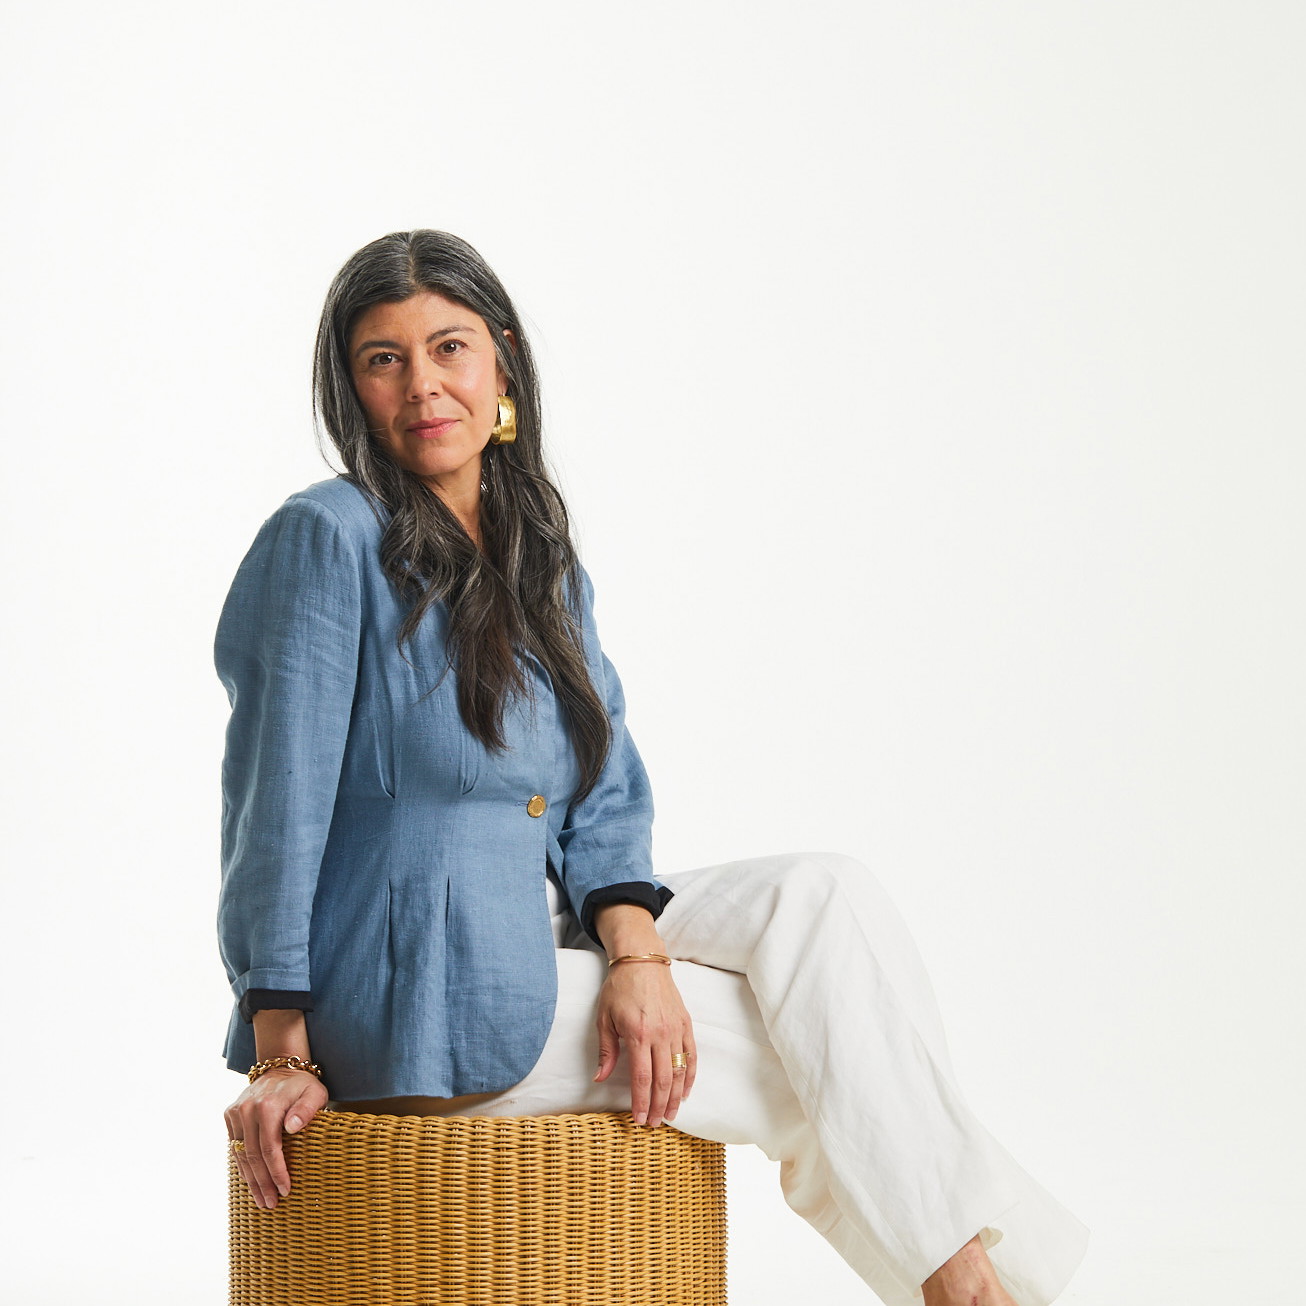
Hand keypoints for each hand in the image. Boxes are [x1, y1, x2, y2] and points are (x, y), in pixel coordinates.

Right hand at [224, 1069, 327, 1208]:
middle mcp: (247, 1110)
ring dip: (250, 1180)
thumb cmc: (302, 1086)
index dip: (276, 1173)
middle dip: (262, 1183)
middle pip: (253, 1156)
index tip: (285, 1190)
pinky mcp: (229, 1115)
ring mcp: (236, 1112)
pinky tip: (251, 1180)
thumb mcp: (314, 1094)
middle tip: (271, 1204)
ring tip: (261, 1200)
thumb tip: (291, 1127)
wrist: (280, 1066)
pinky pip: (234, 1146)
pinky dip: (242, 1165)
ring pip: (240, 1155)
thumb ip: (306, 1110)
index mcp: (267, 1106)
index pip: (269, 1149)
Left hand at [593, 960, 696, 1127]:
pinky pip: (691, 1055)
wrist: (642, 961)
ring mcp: (675, 1029)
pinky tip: (685, 1092)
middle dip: (658, 1106)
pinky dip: (690, 1076)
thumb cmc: (619, 988)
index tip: (638, 1119)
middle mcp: (660, 1033)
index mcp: (637, 1033)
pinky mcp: (685, 1023)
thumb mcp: (604, 1017)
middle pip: (662, 1080)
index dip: (640, 1102)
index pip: (641, 1078)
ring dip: (674, 1097)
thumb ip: (606, 1050)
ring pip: (679, 1071)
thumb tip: (600, 1078)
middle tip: (653, 1124)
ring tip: (669, 1115)